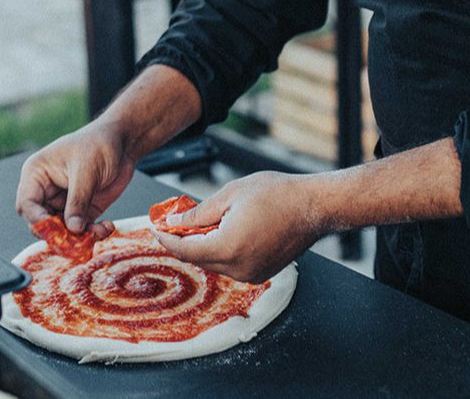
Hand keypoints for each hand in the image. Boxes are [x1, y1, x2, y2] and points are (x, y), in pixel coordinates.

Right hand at [15, 121, 134, 238]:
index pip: (27, 204)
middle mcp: (46, 191)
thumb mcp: (87, 171)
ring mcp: (63, 202)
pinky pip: (80, 230)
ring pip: (61, 231)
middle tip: (77, 239)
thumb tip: (73, 229)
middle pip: (41, 223)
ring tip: (99, 231)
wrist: (123, 143)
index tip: (56, 231)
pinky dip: (92, 234)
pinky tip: (106, 227)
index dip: (38, 220)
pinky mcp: (81, 211)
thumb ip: (78, 201)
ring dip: (79, 237)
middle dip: (59, 234)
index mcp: (37, 174)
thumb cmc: (99, 144)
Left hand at [154, 171, 329, 282]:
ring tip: (198, 223)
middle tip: (172, 221)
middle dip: (182, 241)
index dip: (165, 239)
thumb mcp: (230, 195)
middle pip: (197, 259)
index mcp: (227, 248)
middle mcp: (238, 268)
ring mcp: (251, 274)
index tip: (155, 228)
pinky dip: (219, 250)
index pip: (184, 250)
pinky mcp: (260, 273)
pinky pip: (230, 265)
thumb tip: (174, 223)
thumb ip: (197, 213)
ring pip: (213, 263)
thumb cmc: (278, 195)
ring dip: (201, 246)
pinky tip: (219, 231)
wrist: (314, 207)